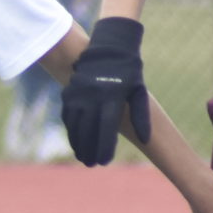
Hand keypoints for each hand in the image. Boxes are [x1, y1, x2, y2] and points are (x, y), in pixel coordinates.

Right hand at [61, 15, 149, 164]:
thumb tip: (145, 139)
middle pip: (88, 130)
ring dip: (77, 143)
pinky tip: (75, 140)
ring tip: (82, 157)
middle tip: (91, 164)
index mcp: (111, 97)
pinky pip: (67, 115)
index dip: (104, 147)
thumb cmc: (129, 72)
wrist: (109, 47)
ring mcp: (78, 93)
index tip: (104, 161)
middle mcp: (93, 96)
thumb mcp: (139, 92)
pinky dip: (70, 130)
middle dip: (89, 149)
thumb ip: (141, 116)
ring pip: (74, 124)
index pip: (106, 128)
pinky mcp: (69, 91)